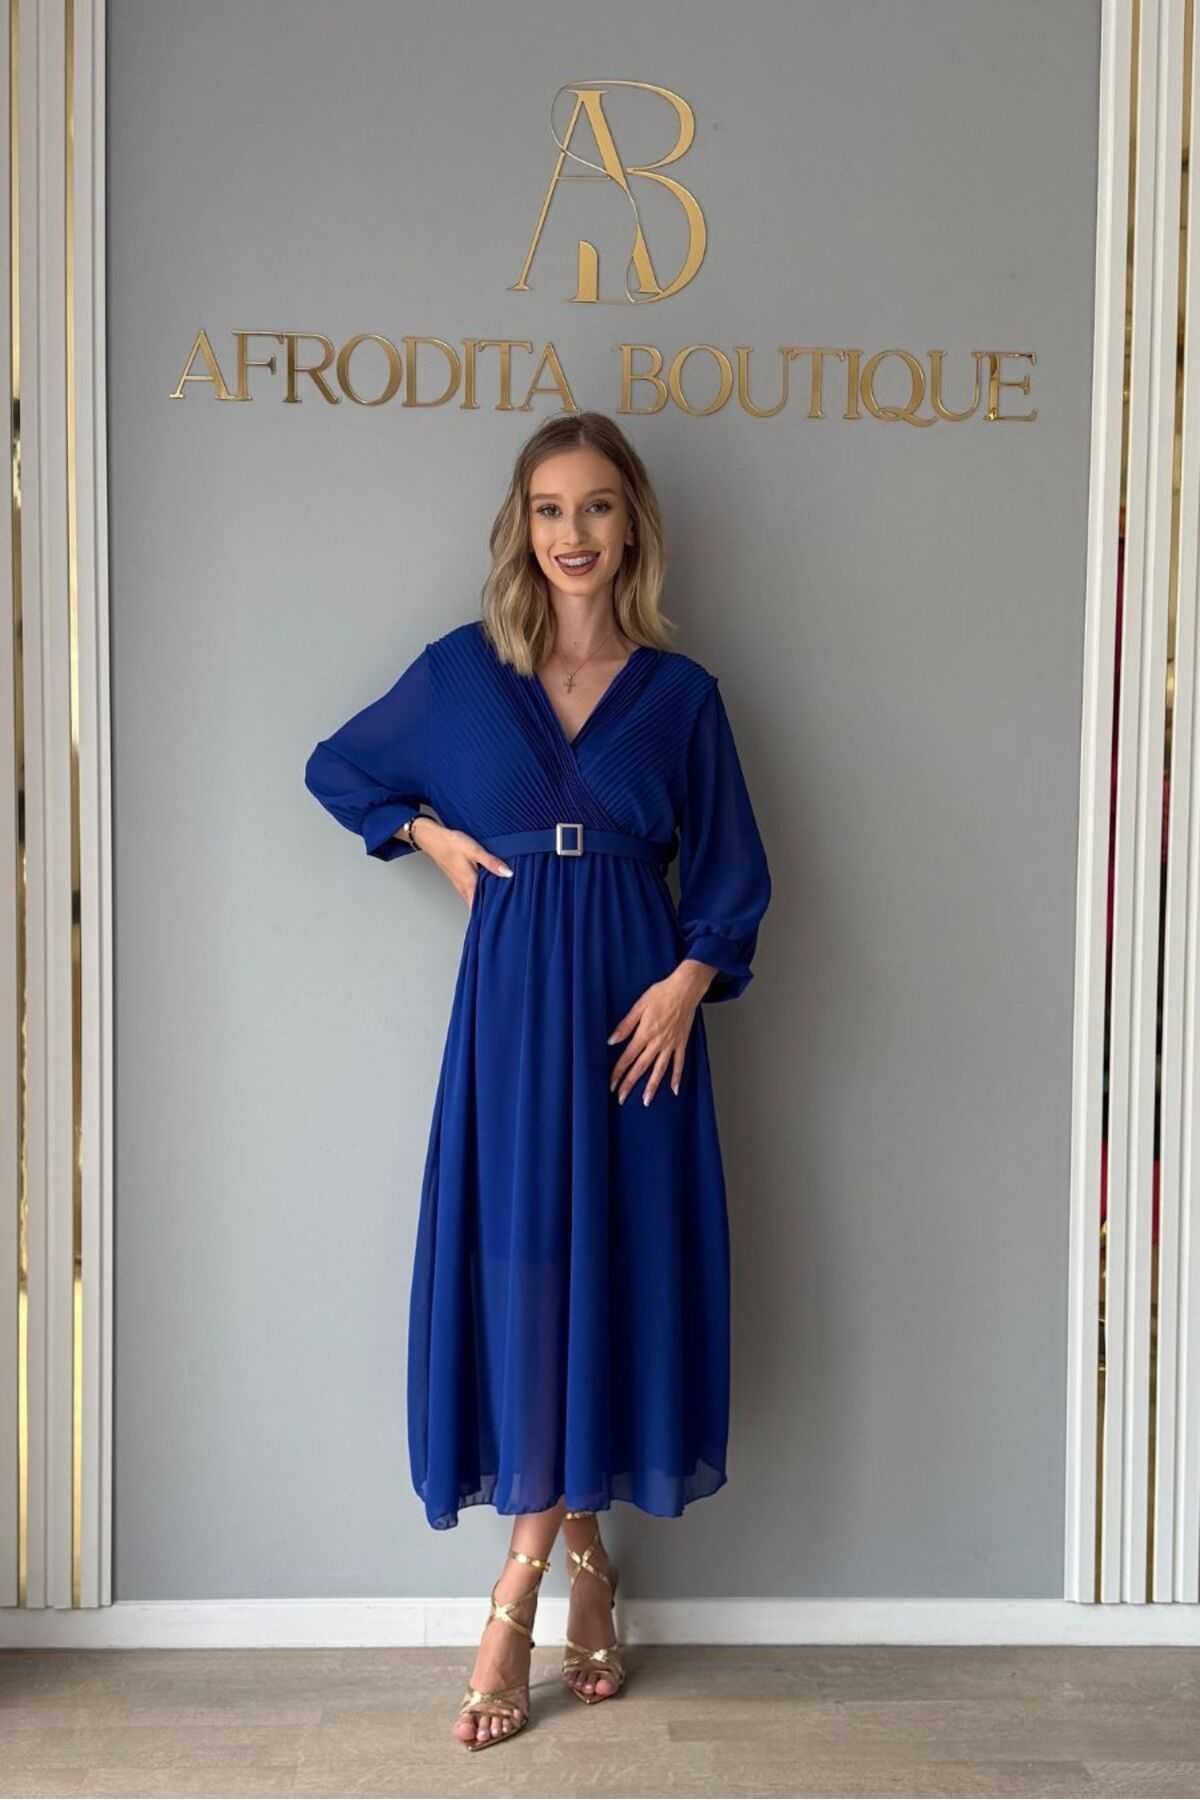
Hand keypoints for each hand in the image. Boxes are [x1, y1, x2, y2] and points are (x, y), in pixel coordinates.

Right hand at [406, 818, 512, 906]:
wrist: (434, 839)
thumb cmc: (452, 844)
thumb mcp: (475, 851)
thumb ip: (491, 863)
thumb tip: (508, 873)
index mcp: (469, 884)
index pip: (480, 909)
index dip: (491, 914)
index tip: (504, 917)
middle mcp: (464, 888)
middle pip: (478, 907)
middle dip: (490, 911)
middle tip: (505, 912)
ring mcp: (461, 886)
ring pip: (474, 901)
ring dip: (485, 903)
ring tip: (500, 903)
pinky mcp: (460, 881)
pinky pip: (472, 893)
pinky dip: (481, 894)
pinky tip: (488, 890)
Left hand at [607, 961, 714, 1105]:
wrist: (685, 989)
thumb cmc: (662, 993)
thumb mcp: (639, 1005)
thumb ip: (625, 1025)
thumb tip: (611, 1040)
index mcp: (644, 1033)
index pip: (628, 1057)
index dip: (618, 1072)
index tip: (612, 1084)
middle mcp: (657, 1042)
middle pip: (641, 1067)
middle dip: (630, 1084)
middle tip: (622, 1098)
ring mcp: (671, 1044)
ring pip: (660, 1070)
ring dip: (652, 1087)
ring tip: (646, 1101)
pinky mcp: (681, 1043)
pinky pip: (679, 1064)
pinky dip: (677, 1077)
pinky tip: (674, 1090)